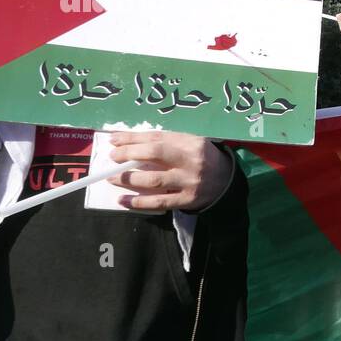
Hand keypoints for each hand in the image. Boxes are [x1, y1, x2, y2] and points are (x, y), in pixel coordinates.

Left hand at [107, 131, 232, 211]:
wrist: (227, 181)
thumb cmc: (203, 159)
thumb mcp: (191, 144)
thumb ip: (167, 143)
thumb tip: (131, 144)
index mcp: (192, 143)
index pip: (157, 138)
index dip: (132, 138)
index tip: (114, 140)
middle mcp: (191, 161)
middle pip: (155, 154)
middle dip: (129, 154)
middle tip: (113, 158)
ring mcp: (189, 182)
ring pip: (154, 180)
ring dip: (129, 178)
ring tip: (112, 178)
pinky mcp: (187, 200)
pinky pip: (159, 203)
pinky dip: (138, 202)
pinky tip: (123, 200)